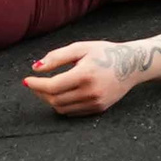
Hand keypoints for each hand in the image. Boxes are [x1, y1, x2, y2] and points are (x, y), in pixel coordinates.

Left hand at [23, 41, 138, 115]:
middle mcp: (91, 92)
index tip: (27, 80)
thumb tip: (35, 68)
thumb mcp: (82, 48)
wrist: (133, 64)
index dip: (36, 85)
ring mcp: (95, 102)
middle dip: (41, 92)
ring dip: (50, 100)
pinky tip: (63, 94)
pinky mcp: (98, 109)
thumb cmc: (105, 53)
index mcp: (85, 74)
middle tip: (36, 84)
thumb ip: (57, 57)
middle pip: (54, 99)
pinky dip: (62, 105)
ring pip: (61, 108)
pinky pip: (72, 112)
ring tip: (49, 88)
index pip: (52, 86)